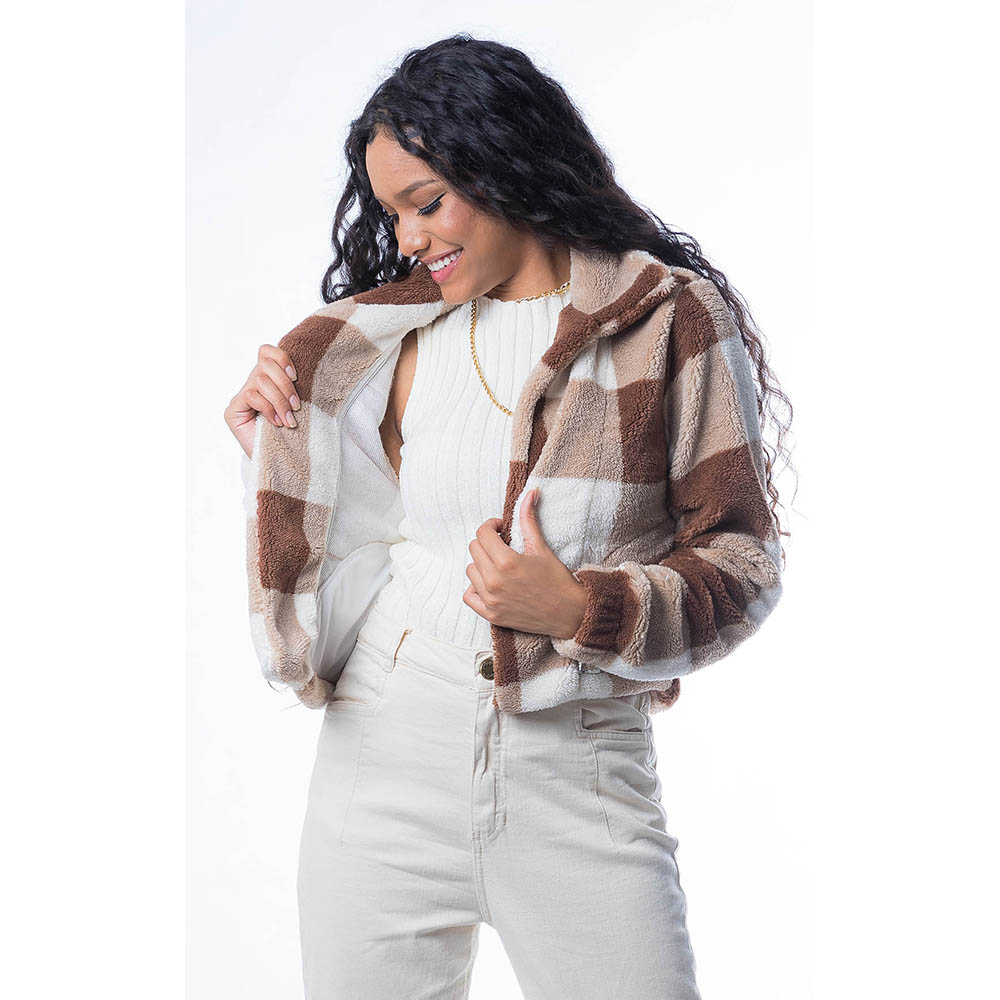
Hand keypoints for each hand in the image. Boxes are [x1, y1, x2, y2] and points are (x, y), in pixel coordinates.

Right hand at [223, 344, 299, 457]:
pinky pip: (252, 396)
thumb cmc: (293, 434)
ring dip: (280, 401)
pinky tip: (276, 422)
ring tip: (289, 420)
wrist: (281, 463)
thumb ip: (293, 386)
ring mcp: (240, 398)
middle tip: (296, 407)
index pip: (266, 352)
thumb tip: (302, 369)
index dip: (281, 358)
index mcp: (267, 379)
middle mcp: (251, 385)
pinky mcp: (232, 411)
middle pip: (265, 365)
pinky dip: (268, 408)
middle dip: (286, 386)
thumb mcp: (297, 405)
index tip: (296, 376)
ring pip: (261, 381)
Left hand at [463, 488, 588, 639]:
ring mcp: (491, 600)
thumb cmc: (557, 580)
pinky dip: (474, 588)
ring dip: (481, 563)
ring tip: (498, 564)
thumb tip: (530, 492)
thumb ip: (528, 519)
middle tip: (502, 545)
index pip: (482, 533)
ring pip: (470, 570)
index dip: (491, 526)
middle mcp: (494, 582)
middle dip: (487, 542)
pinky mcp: (491, 615)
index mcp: (507, 562)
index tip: (501, 529)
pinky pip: (468, 596)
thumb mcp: (541, 547)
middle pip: (474, 549)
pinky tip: (489, 583)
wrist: (569, 613)